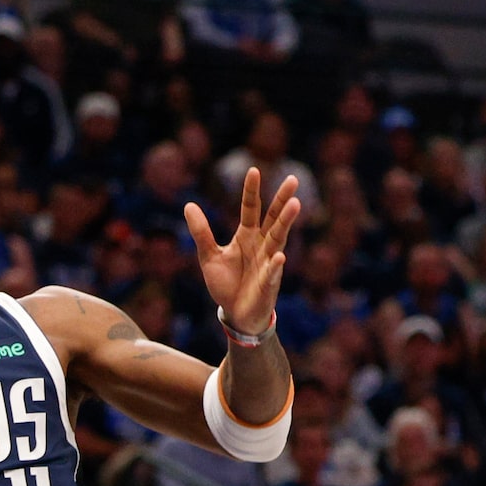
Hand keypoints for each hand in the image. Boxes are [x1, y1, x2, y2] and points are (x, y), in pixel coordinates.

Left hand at [188, 168, 299, 338]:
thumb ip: (201, 232)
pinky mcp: (269, 283)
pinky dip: (275, 265)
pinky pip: (273, 272)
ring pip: (279, 239)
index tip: (254, 170)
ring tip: (296, 204)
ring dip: (286, 222)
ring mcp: (268, 262)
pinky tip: (279, 257)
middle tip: (292, 179)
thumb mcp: (208, 256)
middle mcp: (261, 245)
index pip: (251, 209)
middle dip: (282, 199)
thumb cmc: (225, 284)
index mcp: (247, 236)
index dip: (252, 191)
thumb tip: (189, 205)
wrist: (235, 314)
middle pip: (273, 218)